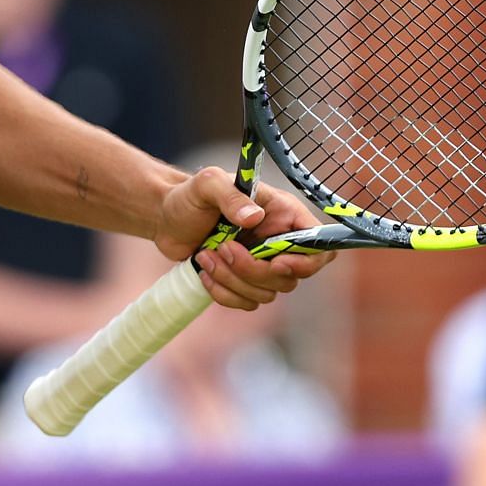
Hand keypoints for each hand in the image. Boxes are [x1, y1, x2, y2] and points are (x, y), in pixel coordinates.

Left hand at [155, 166, 333, 309]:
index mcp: (283, 214)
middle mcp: (279, 241)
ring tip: (206, 255)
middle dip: (253, 270)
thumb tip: (253, 216)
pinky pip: (246, 302)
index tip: (276, 263)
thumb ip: (229, 194)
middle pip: (290, 277)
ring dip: (233, 280)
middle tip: (223, 248)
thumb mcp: (207, 184)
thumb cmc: (190, 195)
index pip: (319, 246)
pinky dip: (223, 293)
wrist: (166, 218)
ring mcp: (262, 264)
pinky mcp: (244, 282)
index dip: (306, 262)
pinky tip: (204, 271)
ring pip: (267, 293)